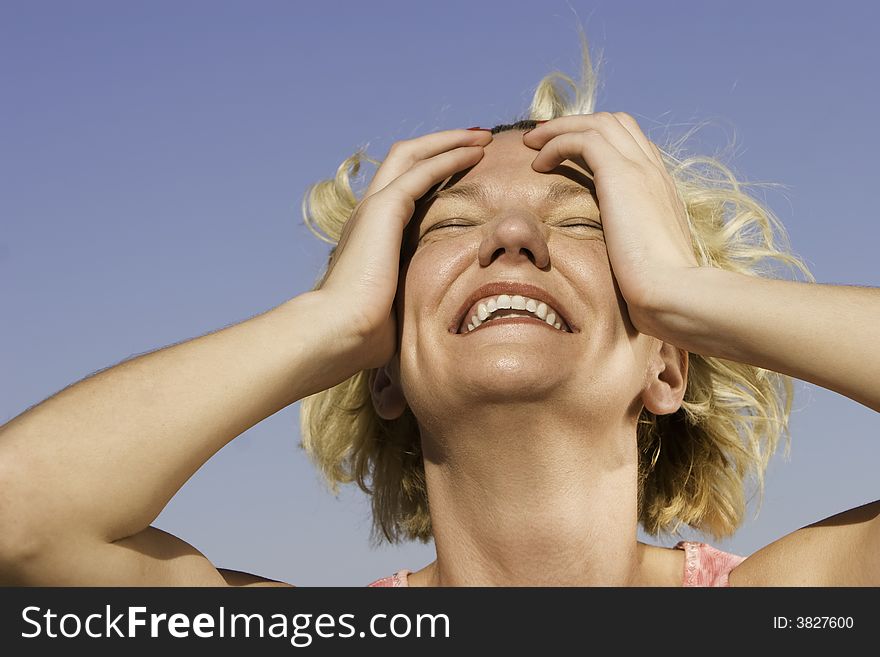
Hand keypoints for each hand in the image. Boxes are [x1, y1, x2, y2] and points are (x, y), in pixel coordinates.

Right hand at [317, 128, 492, 370]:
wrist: (337, 333)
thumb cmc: (365, 336)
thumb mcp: (398, 310)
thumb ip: (414, 302)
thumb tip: (437, 325)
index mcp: (372, 236)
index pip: (403, 189)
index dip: (433, 173)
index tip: (465, 168)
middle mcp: (369, 214)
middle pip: (405, 160)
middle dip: (442, 146)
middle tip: (476, 141)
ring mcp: (373, 208)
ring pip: (412, 154)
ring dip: (448, 142)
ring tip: (480, 138)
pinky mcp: (383, 210)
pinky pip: (422, 170)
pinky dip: (449, 155)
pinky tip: (475, 152)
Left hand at [522, 112, 699, 335]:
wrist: (673, 293)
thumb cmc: (659, 292)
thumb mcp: (645, 263)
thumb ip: (633, 252)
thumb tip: (620, 269)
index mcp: (661, 190)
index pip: (631, 145)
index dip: (596, 142)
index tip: (566, 153)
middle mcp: (654, 172)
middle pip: (615, 123)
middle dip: (575, 125)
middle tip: (542, 140)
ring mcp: (640, 169)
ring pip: (597, 123)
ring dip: (560, 128)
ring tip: (531, 144)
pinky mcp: (621, 174)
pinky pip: (582, 140)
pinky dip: (557, 143)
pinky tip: (538, 164)